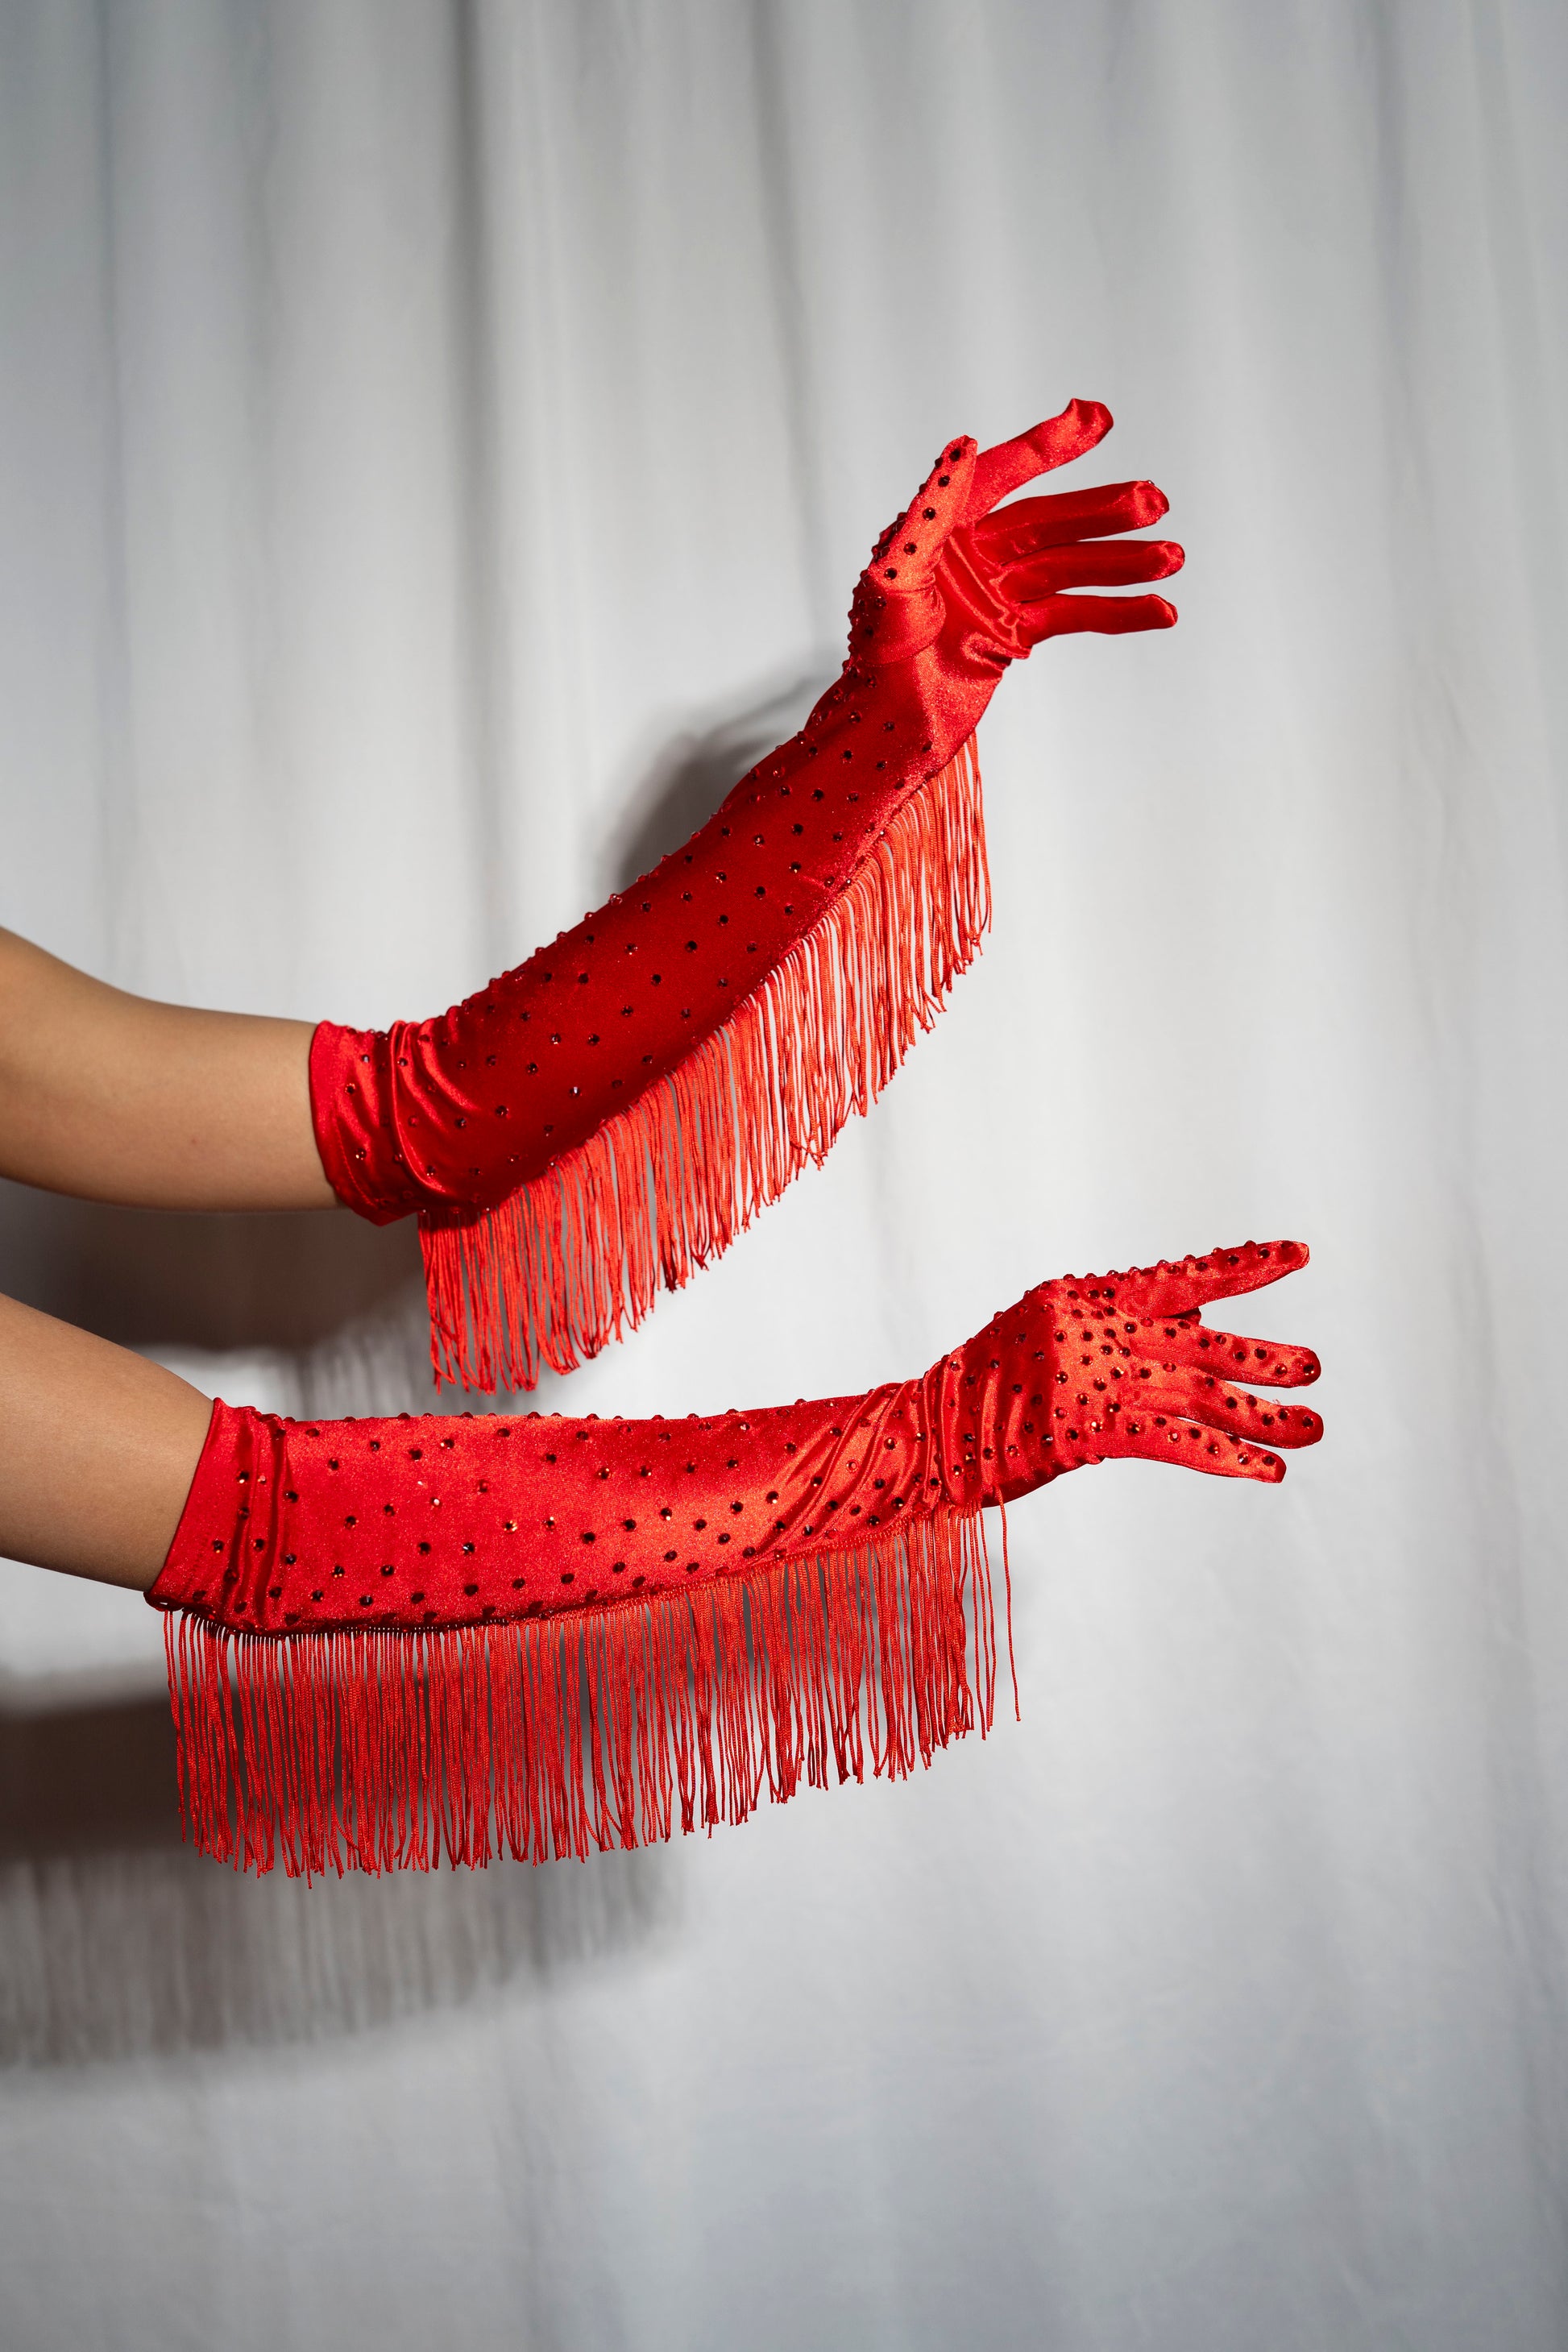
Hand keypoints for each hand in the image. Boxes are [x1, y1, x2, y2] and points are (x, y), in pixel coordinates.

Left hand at [848, 401, 1183, 698]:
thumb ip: (932, 510)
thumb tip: (964, 445)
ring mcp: (995, 594)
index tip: (1097, 419)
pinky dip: (1117, 613)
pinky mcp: (1011, 635)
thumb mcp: (895, 576)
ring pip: (1069, 567)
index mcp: (942, 530)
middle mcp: (971, 554)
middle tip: (1155, 501)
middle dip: (1103, 511)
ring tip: (1173, 556)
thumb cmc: (878, 655)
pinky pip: (1073, 615)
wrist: (887, 729)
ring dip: (1121, 562)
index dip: (1049, 447)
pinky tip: (1160, 608)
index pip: (1003, 475)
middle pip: (1049, 520)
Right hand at [936, 1239, 1322, 1502]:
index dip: (1244, 1267)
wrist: (921, 1433)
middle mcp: (1095, 1330)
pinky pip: (1174, 1443)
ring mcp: (1092, 1379)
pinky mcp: (1088, 1431)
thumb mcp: (1049, 1334)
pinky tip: (1265, 1472)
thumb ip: (1120, 1327)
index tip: (1297, 1254)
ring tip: (1312, 1426)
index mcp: (1085, 1298)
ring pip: (1201, 1394)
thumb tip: (1198, 1317)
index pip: (1182, 1276)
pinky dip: (1224, 1458)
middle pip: (1203, 1341)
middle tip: (1315, 1368)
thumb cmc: (983, 1387)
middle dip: (1263, 1358)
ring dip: (1262, 1415)